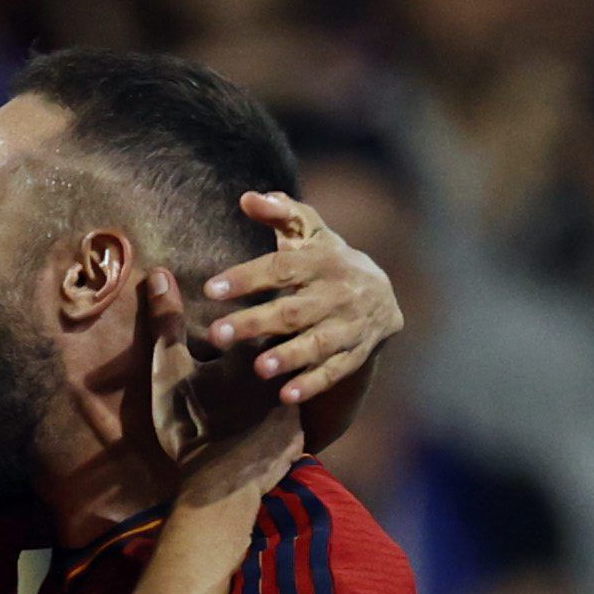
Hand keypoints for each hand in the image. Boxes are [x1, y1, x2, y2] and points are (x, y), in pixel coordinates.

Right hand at [154, 262, 308, 504]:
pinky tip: (275, 413)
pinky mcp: (297, 436)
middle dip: (274, 342)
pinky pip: (295, 414)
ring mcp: (293, 406)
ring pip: (294, 379)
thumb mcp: (169, 372)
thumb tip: (158, 274)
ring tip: (267, 378)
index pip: (264, 315)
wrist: (218, 489)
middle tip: (258, 343)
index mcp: (254, 352)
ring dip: (285, 376)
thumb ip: (167, 323)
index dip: (256, 308)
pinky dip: (287, 411)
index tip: (252, 299)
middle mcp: (282, 373)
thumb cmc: (192, 426)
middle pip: (284, 345)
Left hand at [201, 188, 400, 400]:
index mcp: (321, 261)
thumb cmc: (327, 261)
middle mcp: (336, 294)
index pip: (280, 268)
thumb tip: (247, 198)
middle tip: (217, 334)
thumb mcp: (309, 233)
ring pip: (317, 343)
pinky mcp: (355, 354)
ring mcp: (348, 327)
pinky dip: (313, 384)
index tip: (210, 289)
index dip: (246, 278)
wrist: (383, 297)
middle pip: (293, 310)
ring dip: (288, 356)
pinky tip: (287, 396)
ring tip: (258, 368)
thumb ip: (280, 213)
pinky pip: (335, 371)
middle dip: (256, 323)